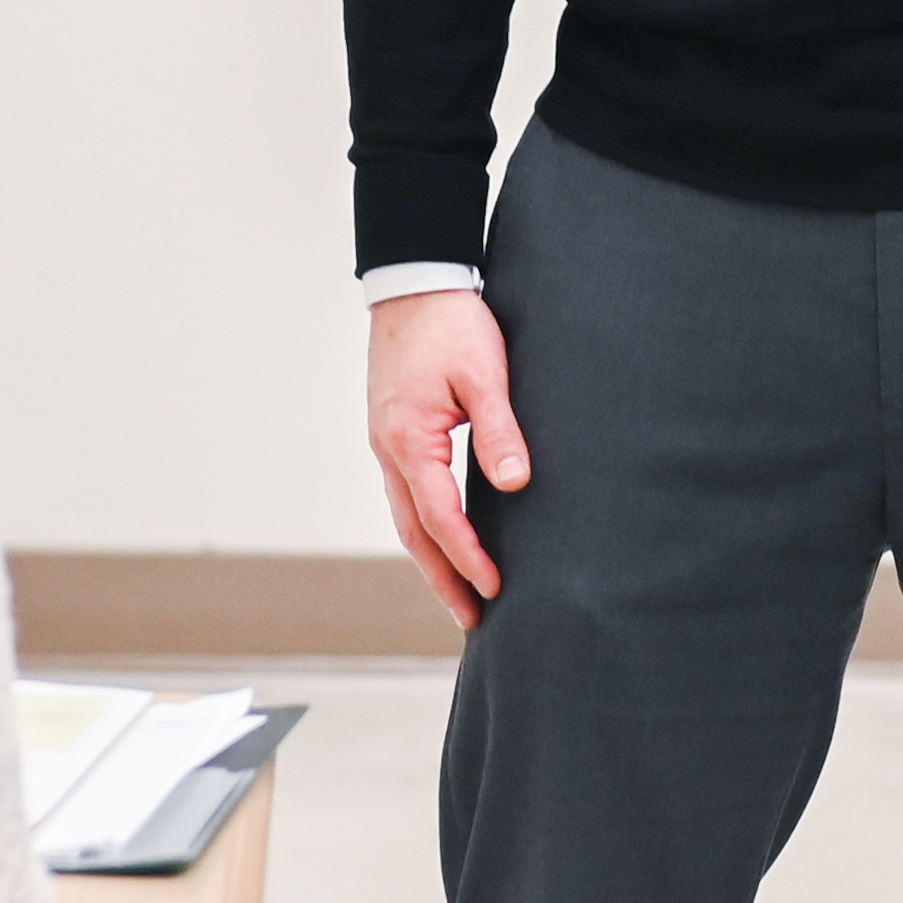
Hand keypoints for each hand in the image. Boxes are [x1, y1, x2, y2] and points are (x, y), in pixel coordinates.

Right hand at [365, 290, 527, 628]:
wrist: (412, 282)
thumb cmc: (450, 322)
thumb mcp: (483, 374)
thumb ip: (499, 430)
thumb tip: (515, 483)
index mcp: (409, 441)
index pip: (441, 518)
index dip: (469, 558)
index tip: (495, 589)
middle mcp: (389, 450)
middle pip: (414, 532)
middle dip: (443, 579)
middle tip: (472, 619)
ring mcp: (386, 443)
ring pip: (407, 517)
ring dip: (432, 558)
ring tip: (460, 593)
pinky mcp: (394, 433)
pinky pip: (408, 494)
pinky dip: (426, 527)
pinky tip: (446, 537)